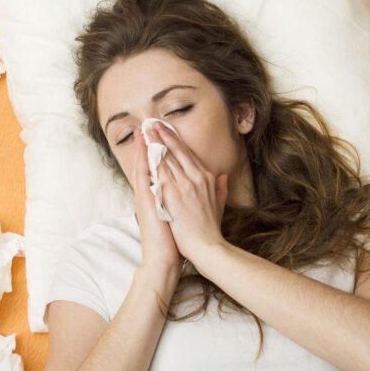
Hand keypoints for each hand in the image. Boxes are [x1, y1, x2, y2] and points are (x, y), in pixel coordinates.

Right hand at [131, 125, 184, 277]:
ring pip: (143, 167)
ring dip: (143, 148)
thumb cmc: (174, 240)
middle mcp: (150, 194)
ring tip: (142, 129)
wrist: (163, 258)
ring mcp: (146, 197)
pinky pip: (142, 177)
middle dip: (150, 143)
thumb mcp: (181, 215)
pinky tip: (142, 148)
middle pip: (150, 163)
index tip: (162, 134)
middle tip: (148, 124)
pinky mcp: (145, 202)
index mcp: (160, 195)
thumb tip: (202, 187)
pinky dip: (142, 162)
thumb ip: (190, 199)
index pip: (159, 168)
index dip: (160, 150)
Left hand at [147, 122, 228, 262]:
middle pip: (176, 152)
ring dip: (155, 143)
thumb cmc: (210, 229)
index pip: (187, 154)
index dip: (176, 141)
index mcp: (205, 179)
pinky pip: (160, 173)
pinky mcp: (173, 196)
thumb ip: (221, 188)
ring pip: (167, 158)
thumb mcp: (220, 205)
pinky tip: (146, 150)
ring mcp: (184, 186)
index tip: (166, 130)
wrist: (207, 247)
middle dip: (163, 136)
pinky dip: (153, 160)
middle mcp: (195, 178)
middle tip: (152, 123)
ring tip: (146, 131)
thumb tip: (224, 175)